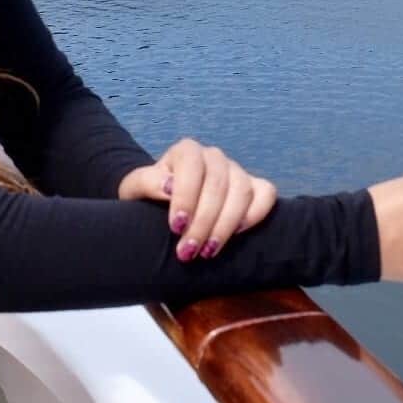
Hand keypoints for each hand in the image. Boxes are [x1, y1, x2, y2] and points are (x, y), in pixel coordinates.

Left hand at [117, 138, 277, 261]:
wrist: (164, 202)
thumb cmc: (150, 195)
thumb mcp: (135, 188)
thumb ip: (147, 182)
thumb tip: (169, 187)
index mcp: (187, 151)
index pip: (192, 167)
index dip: (186, 197)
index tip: (176, 227)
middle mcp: (214, 157)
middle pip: (218, 185)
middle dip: (204, 222)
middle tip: (189, 252)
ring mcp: (237, 170)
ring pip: (242, 191)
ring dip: (226, 225)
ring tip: (208, 251)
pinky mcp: (254, 186)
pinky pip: (266, 194)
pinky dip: (256, 213)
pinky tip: (238, 233)